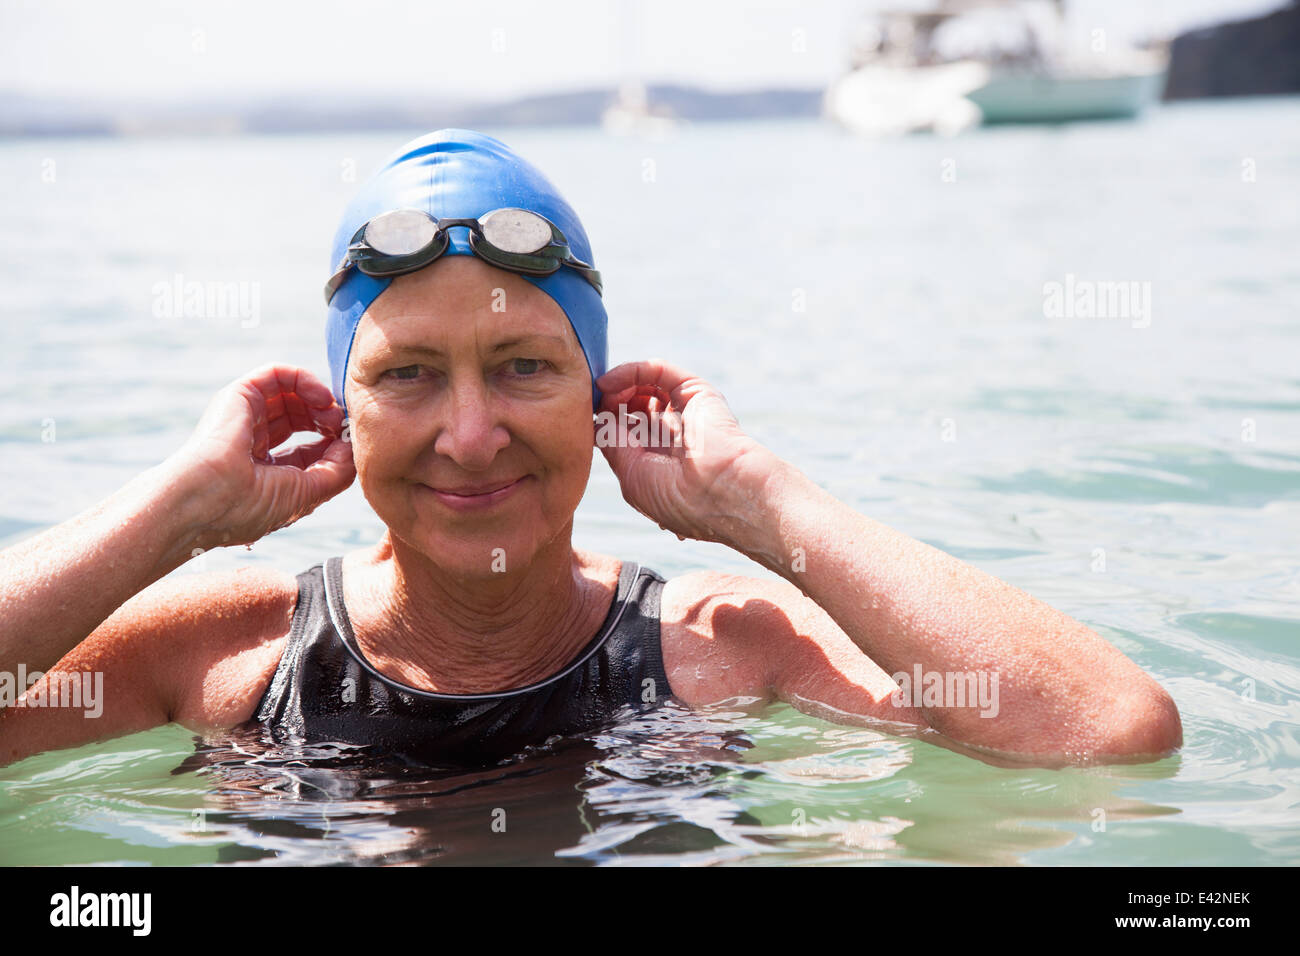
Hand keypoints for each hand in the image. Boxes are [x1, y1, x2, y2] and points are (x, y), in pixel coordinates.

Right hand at [165, 364, 354, 548]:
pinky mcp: (240, 395)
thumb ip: (338, 471)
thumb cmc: (249, 506)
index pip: (307, 450)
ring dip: (321, 401)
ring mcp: (245, 417)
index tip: (350, 445)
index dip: (332, 445)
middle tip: (343, 428)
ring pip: (292, 394)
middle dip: (328, 421)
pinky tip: (322, 397)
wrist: (205, 499)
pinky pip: (277, 374)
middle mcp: (253, 442)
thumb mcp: (307, 494)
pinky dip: (306, 379)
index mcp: (264, 470)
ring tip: (333, 415)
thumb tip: (352, 445)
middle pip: (301, 419)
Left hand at [594, 359, 776, 546]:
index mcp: (659, 459)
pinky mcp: (694, 391)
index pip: (623, 430)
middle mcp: (671, 433)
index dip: (602, 421)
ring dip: (616, 387)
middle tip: (592, 405)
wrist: (722, 492)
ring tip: (603, 394)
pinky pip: (658, 371)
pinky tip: (611, 383)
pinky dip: (631, 371)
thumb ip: (612, 443)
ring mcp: (683, 410)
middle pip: (630, 405)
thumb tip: (596, 418)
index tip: (581, 419)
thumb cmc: (678, 497)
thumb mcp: (631, 475)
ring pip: (642, 386)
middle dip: (607, 403)